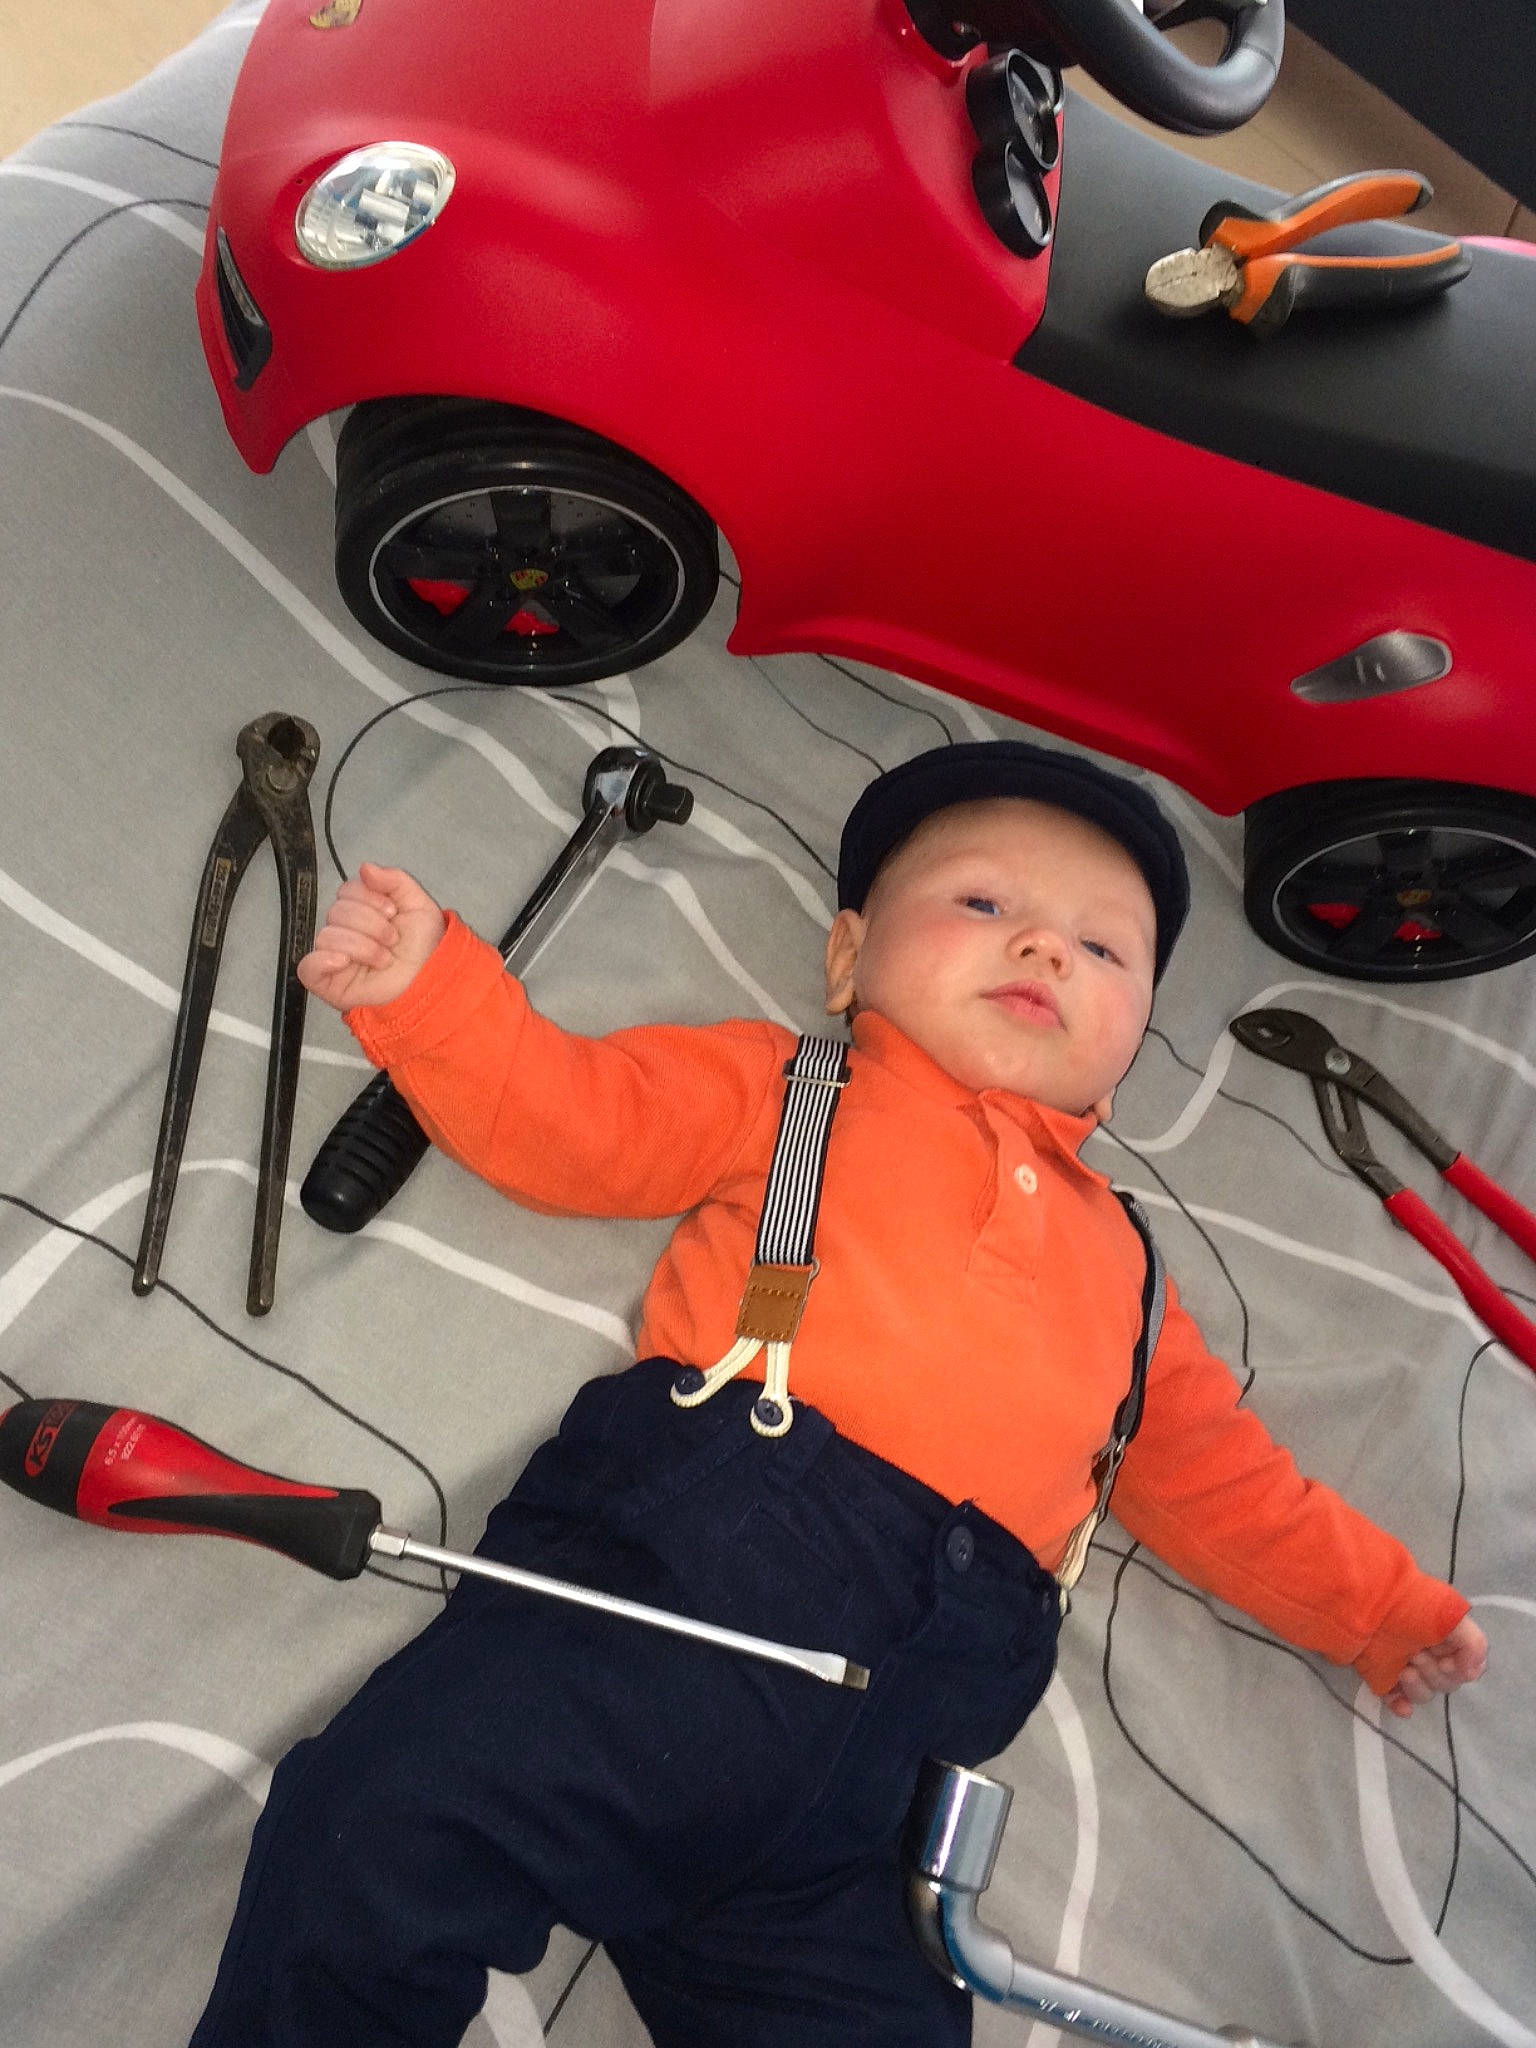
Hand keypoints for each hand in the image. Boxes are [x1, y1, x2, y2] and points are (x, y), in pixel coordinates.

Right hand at [298, 862, 446, 1011]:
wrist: (431, 980)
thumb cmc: (424, 947)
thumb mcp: (418, 905)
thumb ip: (395, 879)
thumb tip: (365, 867)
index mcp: (361, 912)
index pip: (347, 891)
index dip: (370, 899)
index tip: (393, 913)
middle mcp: (344, 931)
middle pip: (337, 911)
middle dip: (372, 925)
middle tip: (392, 941)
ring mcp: (333, 957)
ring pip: (327, 936)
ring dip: (363, 947)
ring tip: (384, 959)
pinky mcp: (327, 983)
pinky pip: (308, 967)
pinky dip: (324, 960)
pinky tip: (345, 962)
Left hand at [1383, 1614, 1487, 1718]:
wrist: (1366, 1604)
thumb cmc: (1410, 1605)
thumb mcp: (1450, 1615)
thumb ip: (1473, 1644)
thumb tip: (1471, 1675)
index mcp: (1445, 1639)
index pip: (1465, 1669)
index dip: (1459, 1671)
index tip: (1447, 1663)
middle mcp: (1427, 1653)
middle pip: (1445, 1683)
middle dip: (1434, 1673)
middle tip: (1417, 1656)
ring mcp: (1404, 1665)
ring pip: (1424, 1694)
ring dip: (1418, 1688)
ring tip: (1405, 1671)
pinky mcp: (1382, 1675)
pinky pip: (1396, 1699)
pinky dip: (1401, 1705)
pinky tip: (1403, 1707)